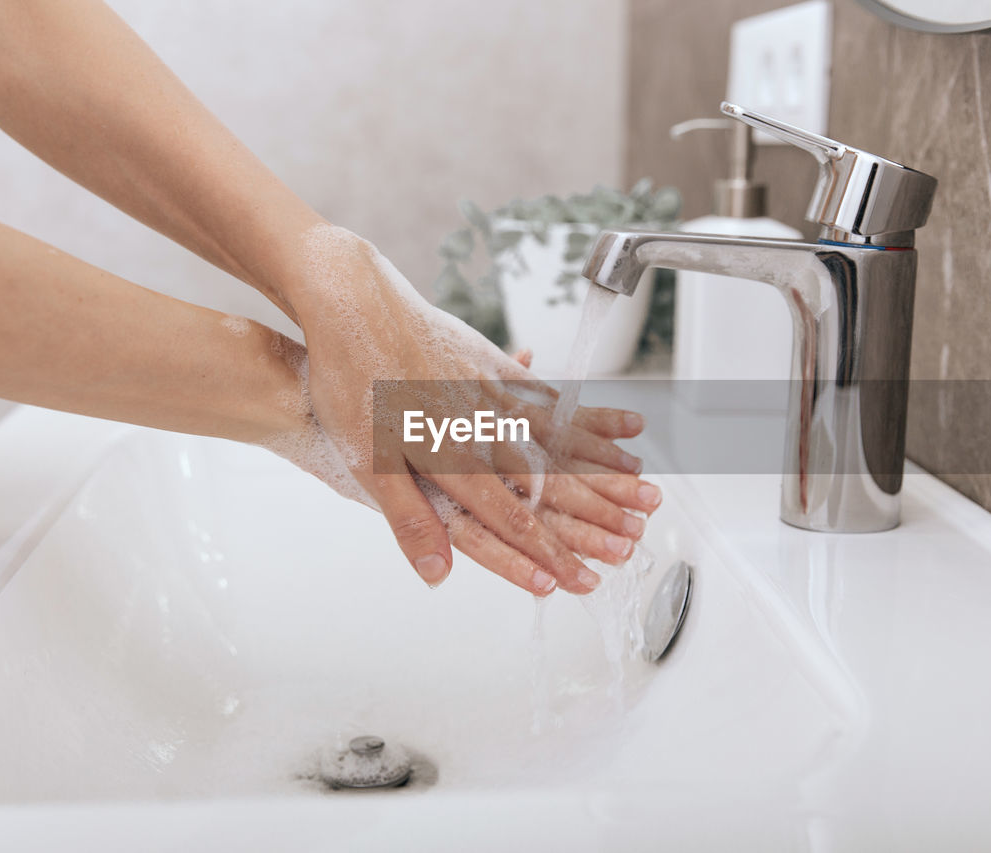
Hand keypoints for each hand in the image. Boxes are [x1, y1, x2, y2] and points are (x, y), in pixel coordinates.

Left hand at [270, 224, 661, 595]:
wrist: (354, 303)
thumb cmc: (352, 380)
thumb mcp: (366, 462)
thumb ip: (410, 519)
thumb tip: (438, 572)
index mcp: (453, 457)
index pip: (509, 518)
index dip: (543, 552)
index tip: (575, 577)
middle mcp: (483, 427)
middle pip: (550, 478)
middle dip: (596, 510)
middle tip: (635, 529)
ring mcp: (493, 392)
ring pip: (559, 436)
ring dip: (601, 462)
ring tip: (638, 475)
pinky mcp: (492, 362)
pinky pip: (549, 395)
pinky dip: (582, 413)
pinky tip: (605, 419)